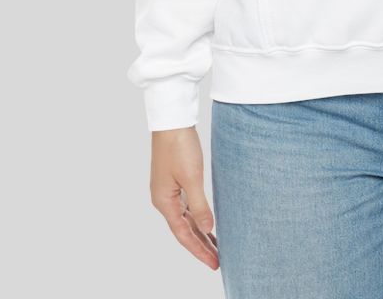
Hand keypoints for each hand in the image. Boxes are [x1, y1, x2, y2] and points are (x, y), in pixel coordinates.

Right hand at [149, 126, 218, 268]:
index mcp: (164, 202)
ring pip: (185, 219)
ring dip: (200, 233)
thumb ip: (199, 206)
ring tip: (215, 247)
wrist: (172, 119)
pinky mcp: (174, 180)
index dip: (199, 250)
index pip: (183, 235)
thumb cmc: (179, 146)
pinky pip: (186, 207)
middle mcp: (163, 199)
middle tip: (218, 260)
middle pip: (184, 230)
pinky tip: (206, 223)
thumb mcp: (192, 177)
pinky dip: (197, 218)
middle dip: (200, 246)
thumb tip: (207, 229)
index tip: (214, 263)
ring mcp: (168, 190)